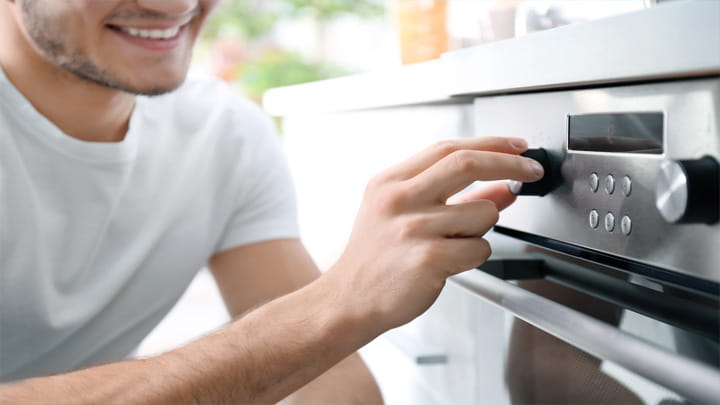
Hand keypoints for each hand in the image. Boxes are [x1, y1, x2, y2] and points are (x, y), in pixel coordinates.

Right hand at [326, 137, 544, 331]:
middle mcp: (399, 200)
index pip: (448, 148)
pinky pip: (479, 248)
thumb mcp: (403, 214)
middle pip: (466, 163)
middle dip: (509, 163)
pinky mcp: (428, 259)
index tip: (517, 145)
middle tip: (531, 169)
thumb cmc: (375, 257)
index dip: (490, 143)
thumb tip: (503, 184)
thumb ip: (451, 195)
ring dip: (483, 228)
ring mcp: (413, 228)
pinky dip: (475, 255)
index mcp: (390, 182)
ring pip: (483, 213)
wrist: (349, 299)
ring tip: (455, 241)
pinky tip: (450, 262)